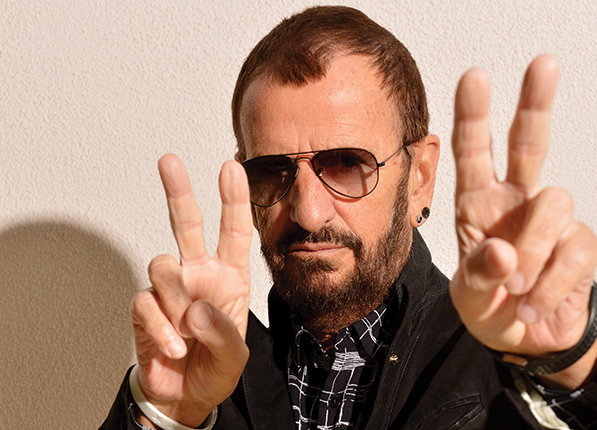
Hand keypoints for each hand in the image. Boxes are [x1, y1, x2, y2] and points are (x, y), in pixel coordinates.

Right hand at [130, 154, 252, 425]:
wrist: (186, 395)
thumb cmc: (215, 367)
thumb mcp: (235, 356)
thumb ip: (223, 332)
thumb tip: (195, 307)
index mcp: (229, 277)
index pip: (234, 232)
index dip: (234, 200)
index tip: (231, 167)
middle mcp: (198, 274)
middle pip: (186, 225)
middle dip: (179, 191)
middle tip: (169, 161)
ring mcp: (171, 289)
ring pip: (163, 266)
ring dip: (178, 301)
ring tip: (189, 333)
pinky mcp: (146, 307)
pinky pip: (147, 303)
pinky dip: (162, 329)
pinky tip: (174, 347)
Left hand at [449, 56, 596, 386]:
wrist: (522, 340)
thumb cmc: (488, 305)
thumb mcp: (469, 296)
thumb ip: (479, 274)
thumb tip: (505, 252)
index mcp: (477, 205)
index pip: (473, 154)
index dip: (473, 117)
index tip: (476, 78)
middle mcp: (515, 201)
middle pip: (529, 144)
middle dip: (535, 104)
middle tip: (544, 63)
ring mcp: (550, 221)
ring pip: (555, 202)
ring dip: (535, 251)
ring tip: (517, 288)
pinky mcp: (579, 244)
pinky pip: (574, 252)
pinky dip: (552, 285)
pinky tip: (535, 304)